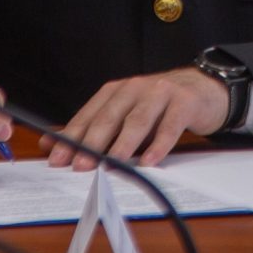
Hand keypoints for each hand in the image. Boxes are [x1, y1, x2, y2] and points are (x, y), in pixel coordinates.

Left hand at [49, 68, 228, 169]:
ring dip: (123, 144)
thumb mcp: (124, 114)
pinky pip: (170, 125)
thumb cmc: (159, 106)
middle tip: (80, 165)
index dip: (72, 136)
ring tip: (112, 164)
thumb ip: (92, 129)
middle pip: (110, 117)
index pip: (89, 115)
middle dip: (92, 142)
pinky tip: (150, 160)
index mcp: (116, 91)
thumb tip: (50, 144)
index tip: (57, 157)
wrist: (202, 88)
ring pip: (138, 120)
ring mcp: (160, 92)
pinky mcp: (184, 101)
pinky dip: (159, 144)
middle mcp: (135, 88)